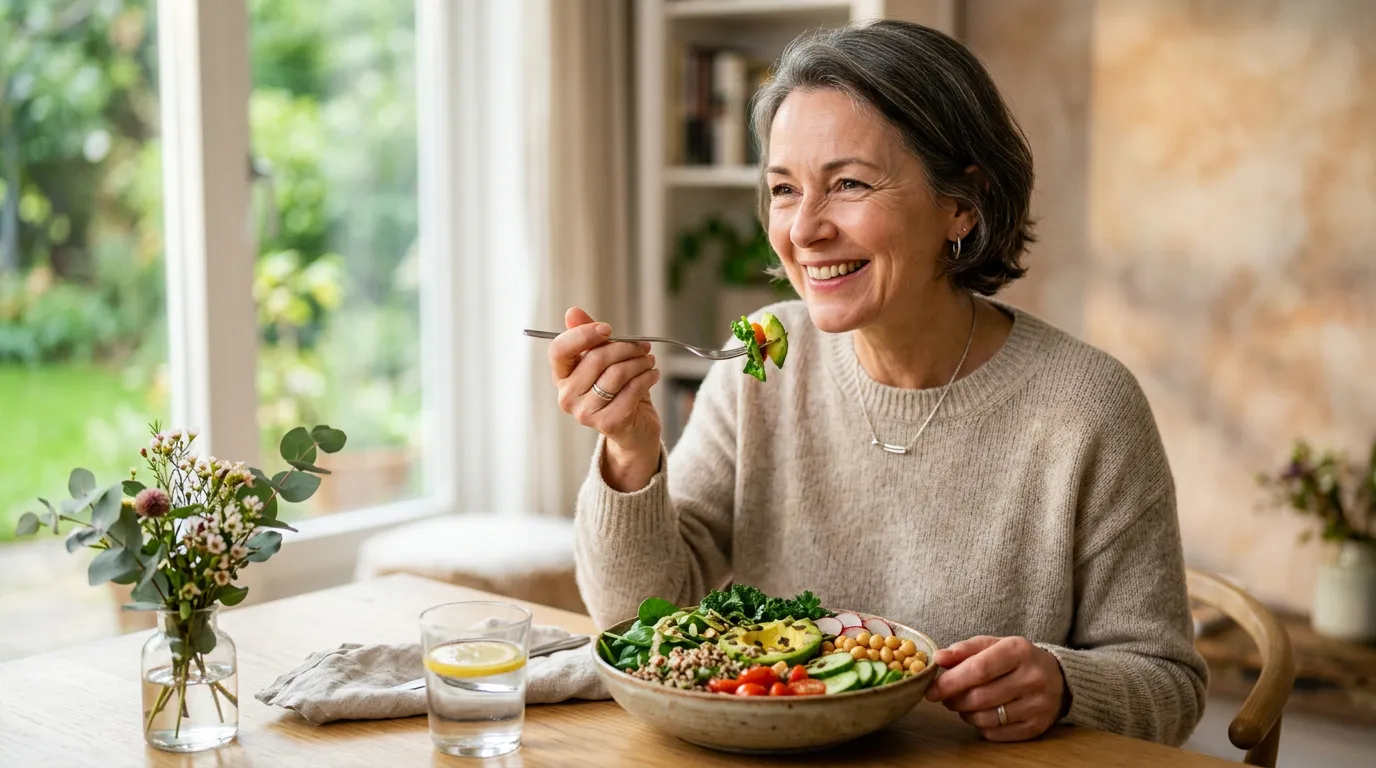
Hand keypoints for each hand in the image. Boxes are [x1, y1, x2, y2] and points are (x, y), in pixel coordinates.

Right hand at [548, 307, 661, 488]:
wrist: (633, 429)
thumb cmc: (618, 391)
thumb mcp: (604, 361)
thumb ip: (589, 337)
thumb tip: (572, 312)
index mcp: (562, 377)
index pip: (559, 350)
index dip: (583, 334)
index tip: (607, 329)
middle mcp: (567, 397)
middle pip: (595, 359)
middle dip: (625, 347)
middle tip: (642, 346)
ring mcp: (585, 413)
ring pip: (616, 374)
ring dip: (639, 362)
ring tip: (649, 360)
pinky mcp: (608, 423)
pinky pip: (631, 391)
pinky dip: (647, 378)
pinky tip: (653, 374)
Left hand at [923, 636, 1067, 741]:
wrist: (1058, 678)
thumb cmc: (1017, 659)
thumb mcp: (994, 645)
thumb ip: (965, 649)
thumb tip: (938, 658)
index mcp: (1018, 651)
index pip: (979, 669)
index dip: (950, 682)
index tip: (931, 689)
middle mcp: (1031, 678)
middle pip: (979, 697)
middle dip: (954, 699)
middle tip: (945, 697)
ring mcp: (1036, 705)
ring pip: (985, 718)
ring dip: (965, 713)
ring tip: (964, 703)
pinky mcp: (1036, 726)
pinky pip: (995, 733)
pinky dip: (980, 725)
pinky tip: (981, 713)